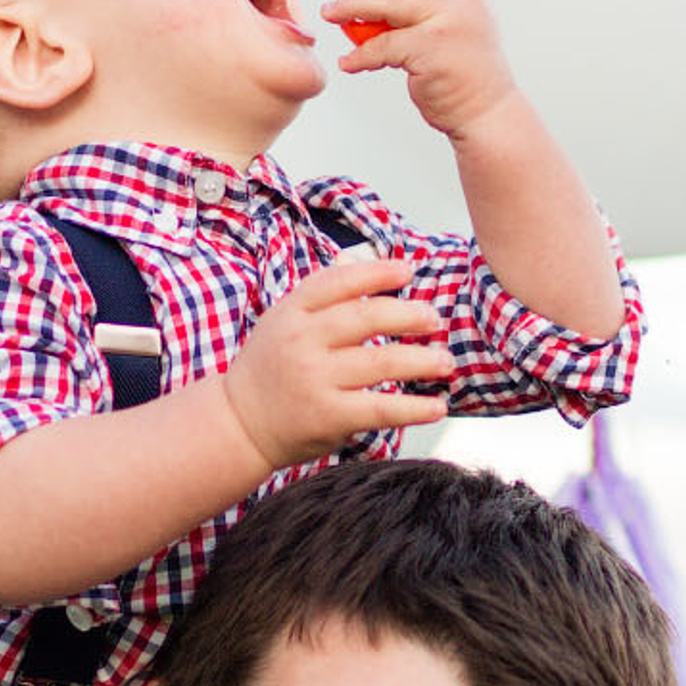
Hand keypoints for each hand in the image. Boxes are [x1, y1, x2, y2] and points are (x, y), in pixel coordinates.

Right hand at [214, 250, 454, 470]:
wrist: (239, 423)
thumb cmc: (271, 369)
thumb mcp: (283, 322)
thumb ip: (323, 297)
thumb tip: (367, 262)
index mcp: (292, 311)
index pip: (339, 281)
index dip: (377, 272)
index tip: (408, 270)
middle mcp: (302, 340)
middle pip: (367, 318)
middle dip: (409, 315)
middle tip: (435, 320)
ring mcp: (315, 378)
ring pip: (381, 363)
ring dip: (422, 360)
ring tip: (446, 361)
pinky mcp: (328, 416)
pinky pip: (381, 408)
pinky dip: (414, 408)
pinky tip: (437, 407)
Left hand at [321, 0, 522, 141]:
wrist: (489, 114)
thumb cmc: (472, 78)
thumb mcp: (464, 30)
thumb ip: (436, 9)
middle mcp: (461, 0)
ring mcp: (446, 22)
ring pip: (387, 1)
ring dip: (351, 6)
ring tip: (330, 12)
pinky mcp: (429, 48)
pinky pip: (382, 46)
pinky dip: (360, 55)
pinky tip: (348, 62)